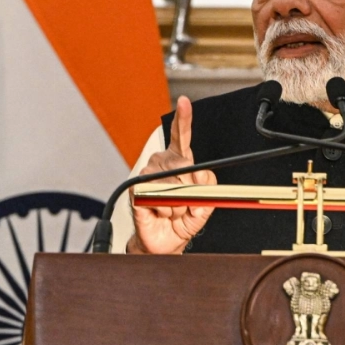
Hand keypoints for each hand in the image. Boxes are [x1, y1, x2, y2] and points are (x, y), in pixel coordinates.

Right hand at [129, 96, 215, 253]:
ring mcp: (147, 174)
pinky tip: (161, 212)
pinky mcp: (136, 189)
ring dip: (179, 204)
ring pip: (174, 184)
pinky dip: (166, 209)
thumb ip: (208, 187)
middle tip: (188, 204)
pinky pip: (159, 197)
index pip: (181, 135)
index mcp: (180, 160)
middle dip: (192, 189)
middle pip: (184, 164)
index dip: (183, 118)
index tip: (184, 102)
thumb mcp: (206, 203)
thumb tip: (201, 177)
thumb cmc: (184, 220)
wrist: (166, 241)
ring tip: (173, 210)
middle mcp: (162, 163)